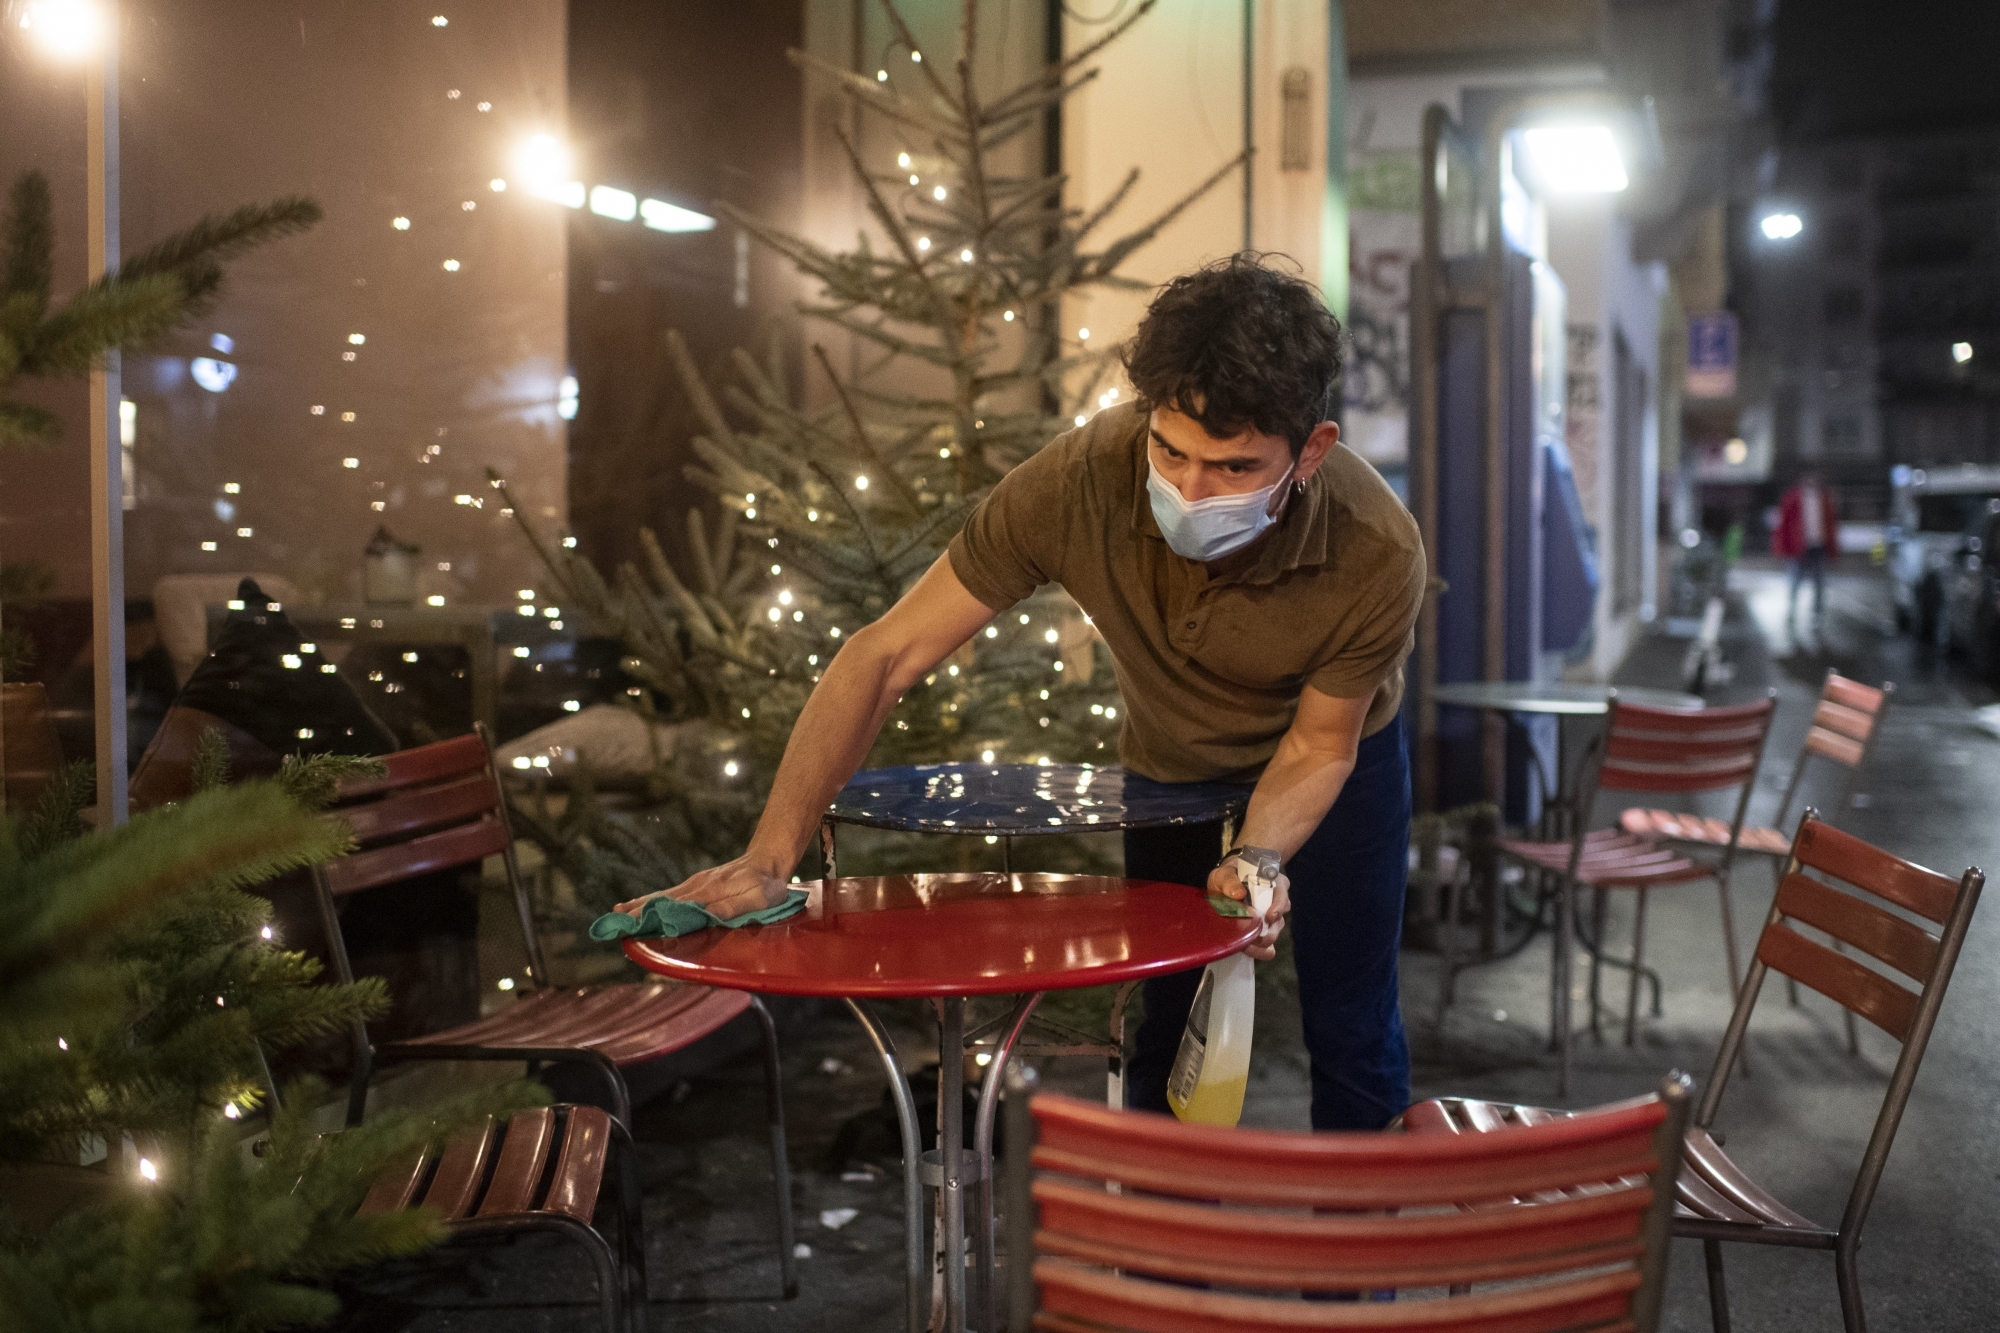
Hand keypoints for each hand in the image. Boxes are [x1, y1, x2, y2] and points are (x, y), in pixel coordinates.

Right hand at [615, 855, 789, 922]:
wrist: (769, 859)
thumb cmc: (767, 884)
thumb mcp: (759, 898)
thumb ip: (734, 907)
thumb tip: (706, 915)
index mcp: (710, 892)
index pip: (676, 908)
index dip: (654, 917)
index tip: (631, 925)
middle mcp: (698, 886)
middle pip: (663, 900)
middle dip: (638, 911)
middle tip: (614, 921)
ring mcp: (697, 883)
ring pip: (664, 895)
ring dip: (640, 904)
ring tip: (618, 912)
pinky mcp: (699, 882)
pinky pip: (671, 892)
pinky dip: (653, 899)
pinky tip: (641, 903)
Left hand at [1207, 860, 1290, 960]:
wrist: (1226, 885)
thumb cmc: (1229, 876)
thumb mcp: (1224, 875)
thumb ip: (1230, 881)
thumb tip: (1239, 894)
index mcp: (1273, 883)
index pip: (1282, 894)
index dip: (1278, 906)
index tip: (1269, 916)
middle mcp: (1278, 901)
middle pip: (1279, 920)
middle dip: (1266, 932)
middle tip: (1250, 937)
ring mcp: (1274, 918)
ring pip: (1274, 934)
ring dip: (1259, 942)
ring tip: (1243, 944)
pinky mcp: (1265, 932)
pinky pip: (1269, 947)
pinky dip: (1259, 951)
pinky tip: (1247, 949)